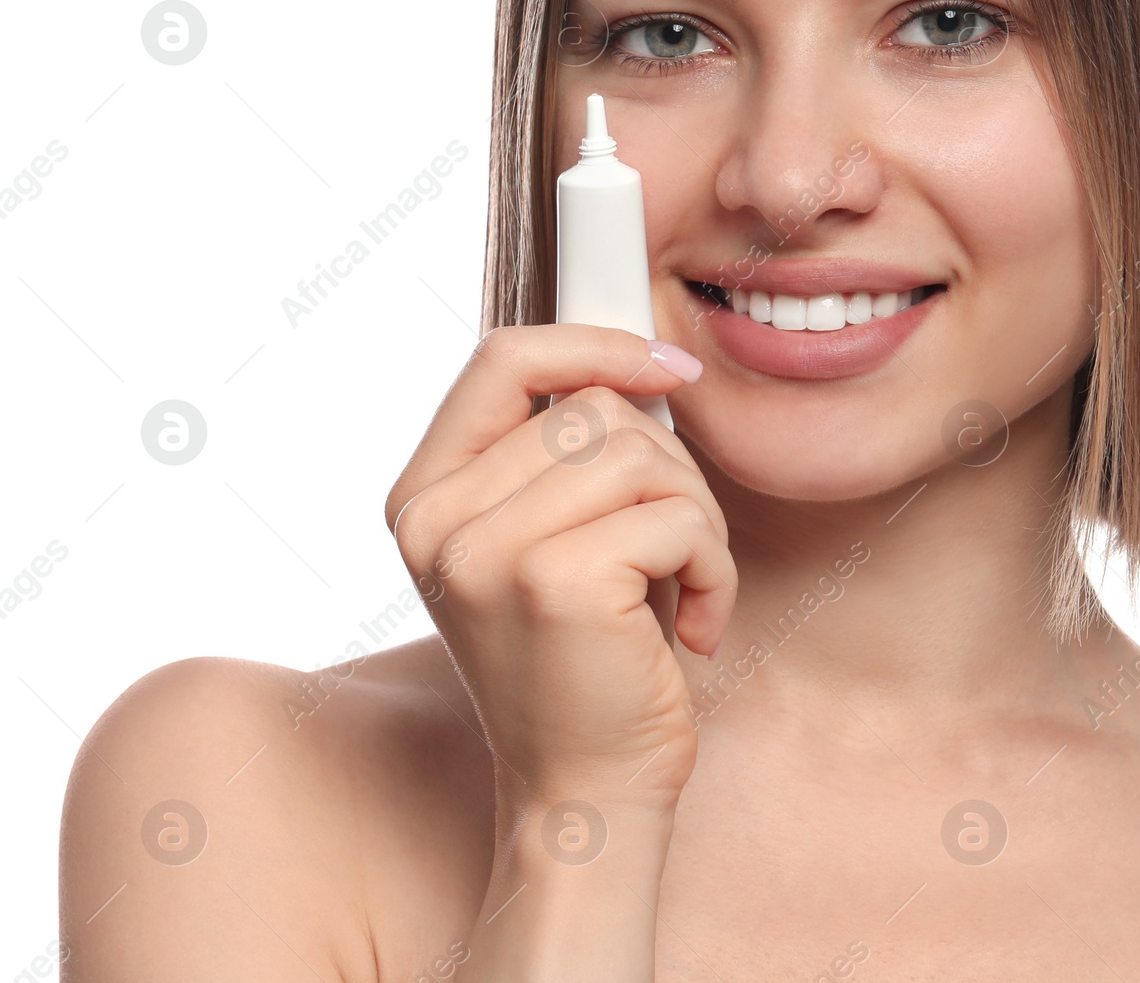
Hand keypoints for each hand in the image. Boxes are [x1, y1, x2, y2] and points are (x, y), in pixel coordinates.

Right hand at [385, 324, 734, 814]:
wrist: (586, 796)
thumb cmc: (586, 661)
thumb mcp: (547, 538)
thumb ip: (563, 450)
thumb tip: (648, 359)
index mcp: (424, 497)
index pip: (503, 358)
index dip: (594, 343)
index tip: (667, 364)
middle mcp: (436, 521)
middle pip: (594, 405)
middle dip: (666, 466)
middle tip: (673, 547)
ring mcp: (488, 551)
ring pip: (643, 453)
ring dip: (697, 519)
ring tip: (681, 586)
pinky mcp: (557, 583)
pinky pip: (679, 515)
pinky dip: (715, 568)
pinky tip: (694, 629)